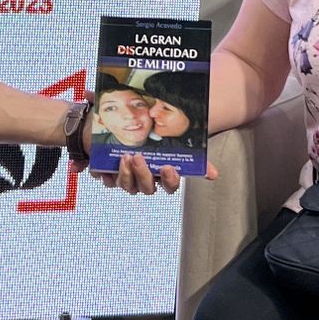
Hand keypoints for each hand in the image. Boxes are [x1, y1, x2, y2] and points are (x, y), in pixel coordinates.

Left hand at [83, 151, 218, 194]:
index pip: (169, 186)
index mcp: (161, 175)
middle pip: (146, 188)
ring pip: (127, 186)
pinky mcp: (109, 175)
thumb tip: (214, 175)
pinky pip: (107, 181)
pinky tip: (103, 168)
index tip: (168, 167)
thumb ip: (194, 158)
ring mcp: (127, 179)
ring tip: (124, 156)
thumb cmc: (152, 144)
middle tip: (139, 157)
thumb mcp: (172, 145)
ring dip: (125, 174)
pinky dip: (104, 175)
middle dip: (143, 174)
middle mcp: (144, 180)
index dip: (169, 180)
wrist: (120, 131)